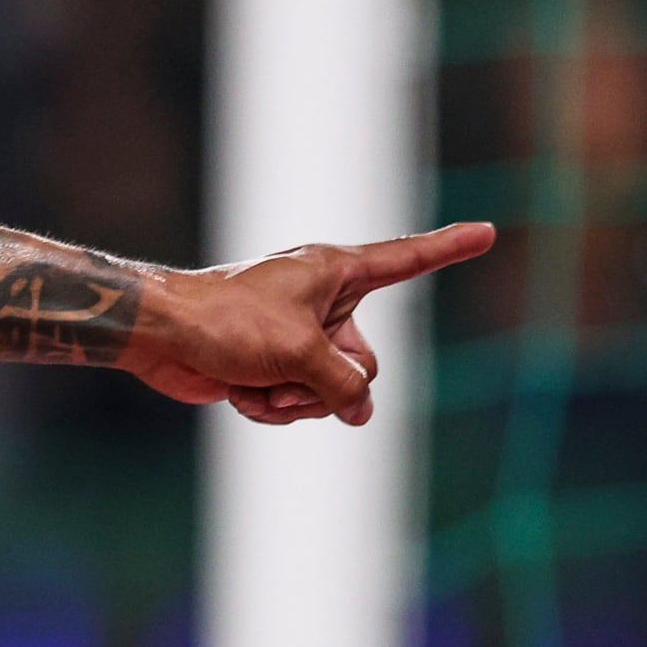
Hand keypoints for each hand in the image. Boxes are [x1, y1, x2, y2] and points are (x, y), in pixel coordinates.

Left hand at [125, 222, 496, 425]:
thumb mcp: (300, 353)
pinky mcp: (273, 366)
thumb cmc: (226, 323)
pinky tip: (236, 393)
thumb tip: (360, 414)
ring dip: (291, 400)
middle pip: (364, 366)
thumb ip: (345, 385)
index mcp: (335, 272)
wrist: (159, 337)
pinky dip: (268, 407)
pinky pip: (296, 403)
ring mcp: (298, 336)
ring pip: (330, 393)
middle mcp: (322, 301)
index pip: (406, 260)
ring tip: (252, 380)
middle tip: (284, 371)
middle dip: (326, 385)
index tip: (487, 232)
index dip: (448, 248)